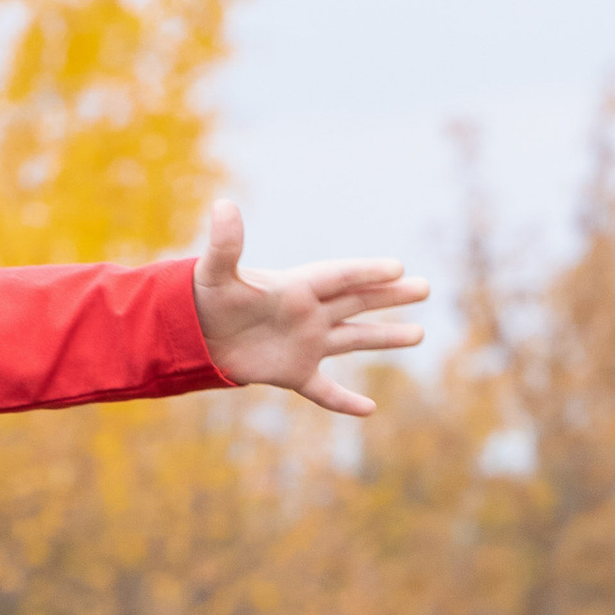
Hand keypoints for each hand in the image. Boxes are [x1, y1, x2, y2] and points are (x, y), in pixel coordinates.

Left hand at [192, 198, 426, 417]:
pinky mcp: (292, 372)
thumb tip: (223, 205)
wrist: (190, 332)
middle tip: (425, 288)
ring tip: (419, 333)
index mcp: (295, 287)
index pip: (338, 276)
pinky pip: (324, 390)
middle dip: (390, 297)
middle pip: (357, 301)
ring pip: (353, 339)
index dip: (365, 272)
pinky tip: (369, 409)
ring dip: (384, 337)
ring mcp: (304, 343)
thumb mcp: (216, 272)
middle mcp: (308, 313)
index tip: (397, 268)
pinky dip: (344, 400)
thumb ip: (226, 244)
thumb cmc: (204, 297)